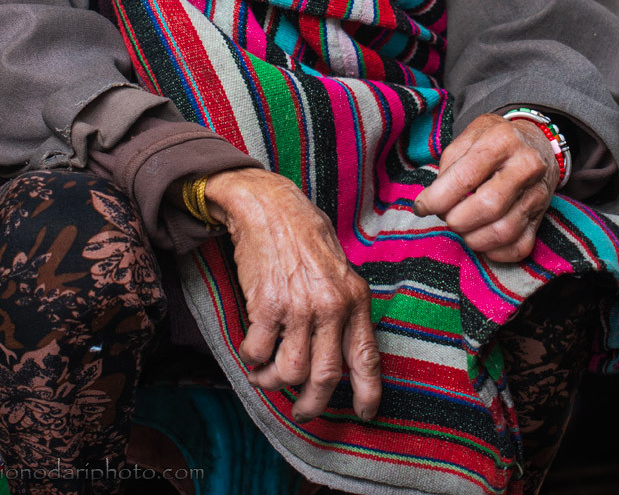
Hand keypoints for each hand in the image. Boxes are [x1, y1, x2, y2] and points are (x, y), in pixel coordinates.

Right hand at [204, 168, 380, 422]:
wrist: (269, 205)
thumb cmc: (304, 234)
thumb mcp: (338, 268)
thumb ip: (343, 307)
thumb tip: (341, 351)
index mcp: (355, 298)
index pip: (366, 358)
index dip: (367, 393)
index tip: (363, 413)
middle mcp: (331, 306)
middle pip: (324, 378)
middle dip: (311, 405)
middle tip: (302, 411)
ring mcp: (298, 307)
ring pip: (289, 372)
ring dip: (273, 381)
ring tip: (265, 375)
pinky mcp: (266, 305)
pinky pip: (258, 352)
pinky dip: (251, 358)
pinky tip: (251, 350)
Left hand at [413, 113, 559, 262]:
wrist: (537, 143)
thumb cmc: (496, 140)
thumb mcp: (470, 135)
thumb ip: (450, 163)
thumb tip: (434, 198)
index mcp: (502, 141)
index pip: (465, 177)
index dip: (437, 198)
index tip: (422, 207)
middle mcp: (525, 167)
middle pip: (488, 206)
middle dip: (456, 219)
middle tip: (445, 216)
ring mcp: (537, 194)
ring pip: (504, 231)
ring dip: (473, 238)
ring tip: (461, 227)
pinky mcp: (542, 218)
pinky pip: (519, 247)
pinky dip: (494, 251)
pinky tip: (481, 238)